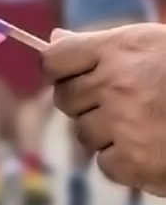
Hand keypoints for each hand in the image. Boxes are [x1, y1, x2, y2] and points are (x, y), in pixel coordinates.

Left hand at [44, 25, 165, 194]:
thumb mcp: (146, 45)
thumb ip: (98, 46)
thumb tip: (53, 40)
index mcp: (118, 49)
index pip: (53, 60)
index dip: (58, 71)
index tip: (70, 77)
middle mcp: (115, 85)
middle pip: (65, 100)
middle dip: (86, 103)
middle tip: (121, 103)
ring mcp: (124, 124)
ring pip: (84, 134)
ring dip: (106, 133)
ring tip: (146, 125)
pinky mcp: (135, 161)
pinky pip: (106, 164)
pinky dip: (124, 162)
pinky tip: (152, 148)